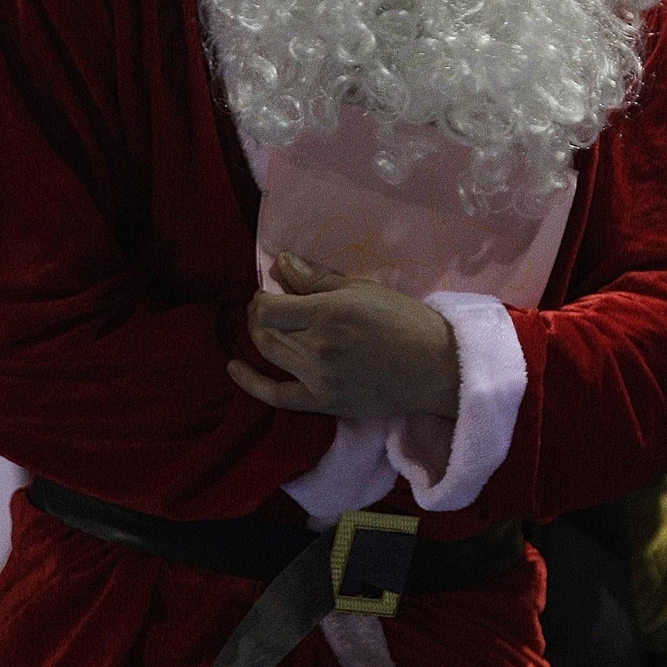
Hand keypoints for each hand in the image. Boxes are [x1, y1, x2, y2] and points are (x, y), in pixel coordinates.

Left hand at [230, 253, 460, 422]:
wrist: (433, 367)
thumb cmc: (404, 320)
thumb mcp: (361, 290)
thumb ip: (317, 280)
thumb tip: (281, 263)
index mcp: (328, 313)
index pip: (270, 308)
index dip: (263, 298)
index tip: (271, 292)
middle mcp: (318, 347)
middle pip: (265, 331)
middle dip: (258, 315)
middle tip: (268, 306)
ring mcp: (318, 378)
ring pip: (269, 355)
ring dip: (259, 337)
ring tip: (264, 326)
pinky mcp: (322, 403)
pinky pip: (276, 396)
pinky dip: (251, 383)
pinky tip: (233, 368)